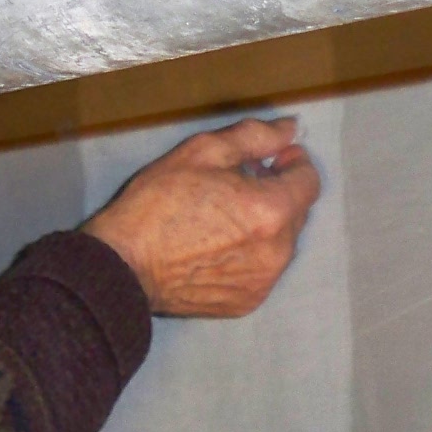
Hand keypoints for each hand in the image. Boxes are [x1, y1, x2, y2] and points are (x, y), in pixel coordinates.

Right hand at [82, 118, 320, 317]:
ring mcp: (263, 281)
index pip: (309, 181)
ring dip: (263, 227)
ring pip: (280, 243)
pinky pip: (261, 270)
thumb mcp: (201, 152)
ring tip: (223, 220)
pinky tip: (215, 248)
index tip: (272, 158)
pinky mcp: (246, 302)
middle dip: (276, 194)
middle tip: (237, 186)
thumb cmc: (156, 204)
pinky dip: (249, 256)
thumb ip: (254, 136)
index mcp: (271, 210)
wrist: (123, 265)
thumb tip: (290, 130)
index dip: (293, 163)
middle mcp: (277, 251)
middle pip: (296, 213)